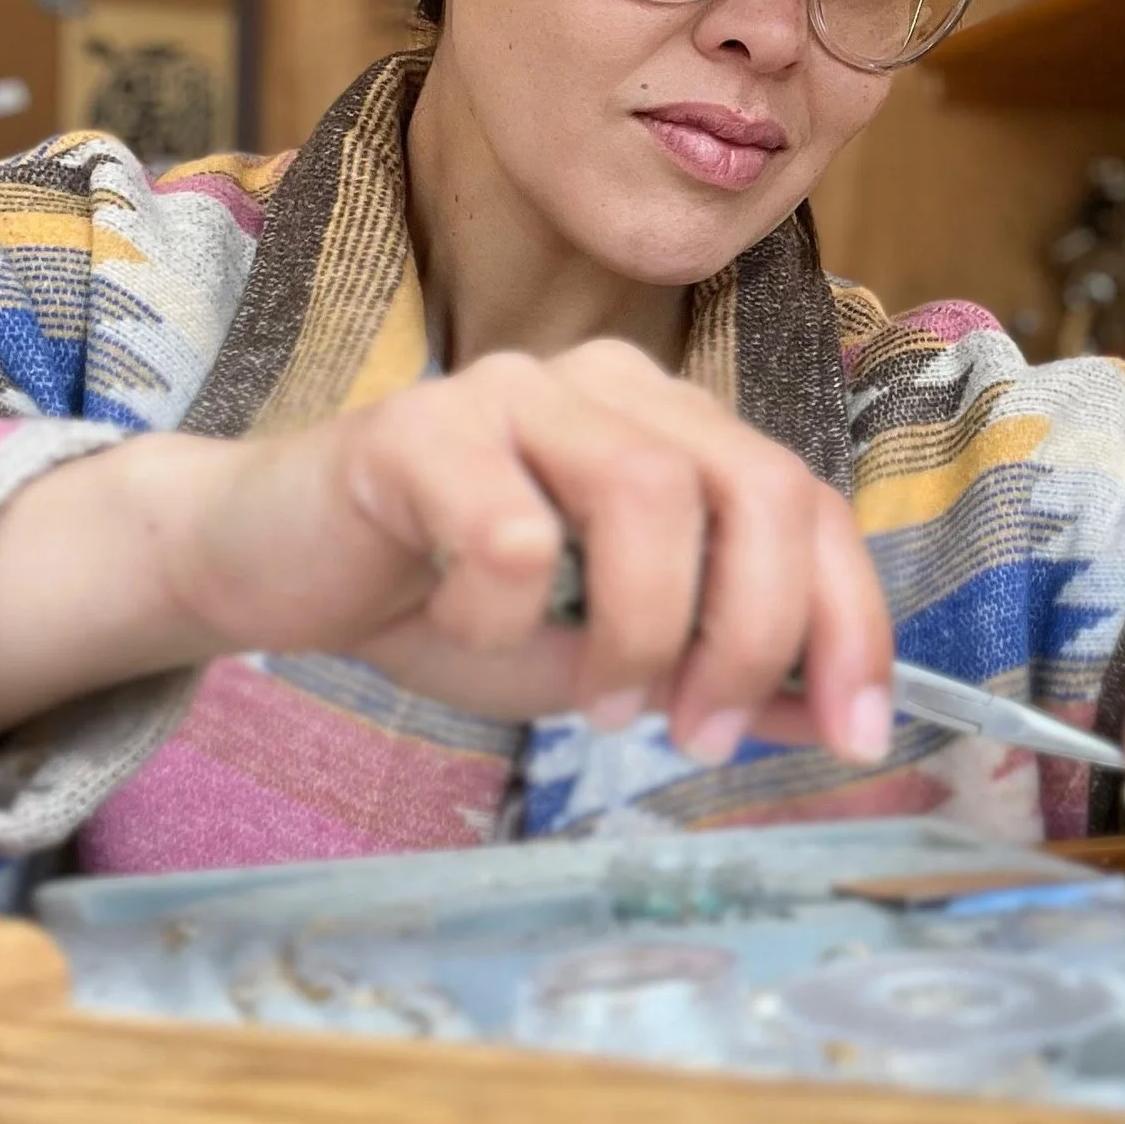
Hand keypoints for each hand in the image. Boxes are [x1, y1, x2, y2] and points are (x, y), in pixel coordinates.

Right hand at [164, 339, 893, 764]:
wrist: (267, 564)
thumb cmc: (448, 604)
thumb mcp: (607, 657)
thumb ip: (719, 671)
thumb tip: (839, 722)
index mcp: (676, 427)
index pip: (808, 501)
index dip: (851, 620)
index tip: (857, 737)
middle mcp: (614, 386)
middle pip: (754, 483)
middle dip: (757, 631)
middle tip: (702, 734)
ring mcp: (519, 389)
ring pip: (649, 494)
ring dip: (643, 631)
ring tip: (597, 704)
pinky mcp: (421, 424)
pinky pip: (511, 531)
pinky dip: (505, 614)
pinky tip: (458, 626)